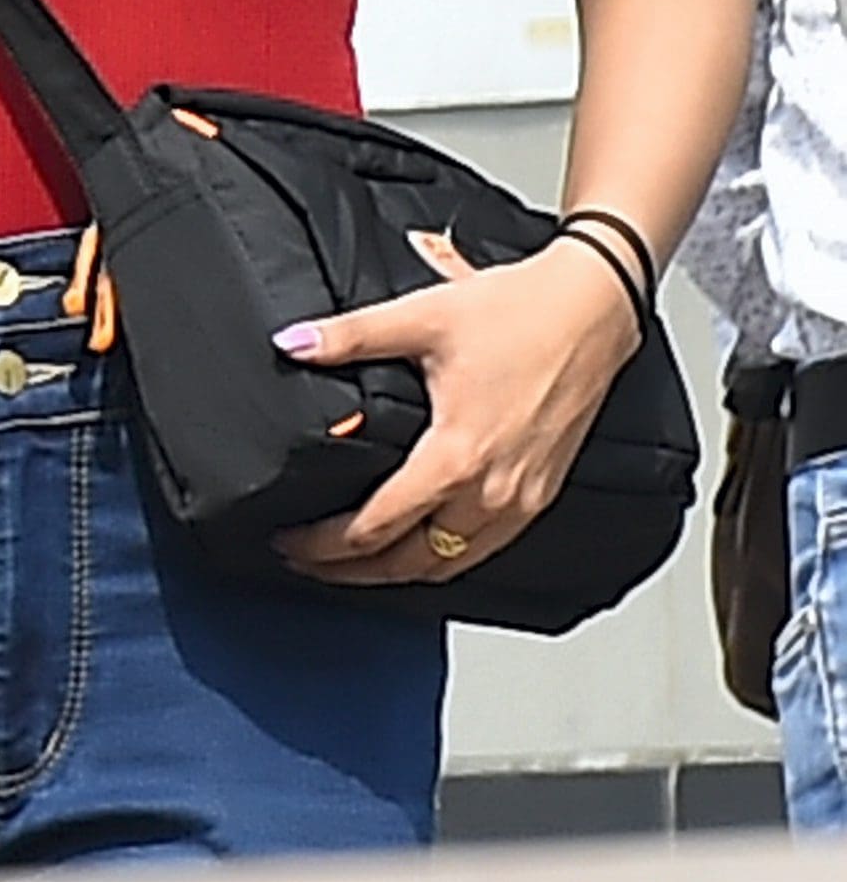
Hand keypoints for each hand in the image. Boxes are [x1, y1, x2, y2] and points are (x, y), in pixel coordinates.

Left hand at [271, 230, 640, 588]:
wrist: (591, 310)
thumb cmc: (519, 312)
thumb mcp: (420, 317)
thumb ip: (348, 337)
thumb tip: (291, 343)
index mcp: (458, 457)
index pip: (377, 527)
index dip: (324, 544)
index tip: (289, 541)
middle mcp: (494, 491)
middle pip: (411, 561)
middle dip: (350, 569)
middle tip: (305, 562)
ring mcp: (522, 499)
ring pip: (450, 564)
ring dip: (397, 571)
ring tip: (350, 563)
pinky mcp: (541, 494)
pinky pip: (484, 548)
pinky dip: (442, 558)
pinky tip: (417, 545)